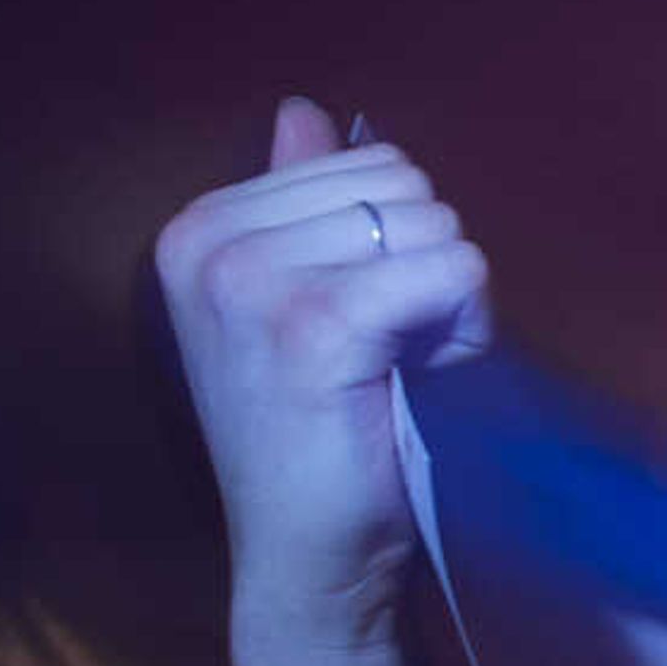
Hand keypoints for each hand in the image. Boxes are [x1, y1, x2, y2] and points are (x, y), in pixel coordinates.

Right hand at [155, 96, 490, 648]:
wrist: (306, 554)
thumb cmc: (322, 431)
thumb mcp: (296, 298)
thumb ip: (301, 200)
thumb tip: (304, 111)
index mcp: (202, 225)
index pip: (366, 161)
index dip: (401, 241)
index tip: (365, 322)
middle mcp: (212, 244)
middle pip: (404, 186)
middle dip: (429, 264)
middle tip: (391, 349)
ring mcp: (255, 284)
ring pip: (434, 228)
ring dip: (449, 303)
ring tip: (400, 368)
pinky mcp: (315, 328)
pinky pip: (450, 274)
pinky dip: (464, 330)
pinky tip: (422, 379)